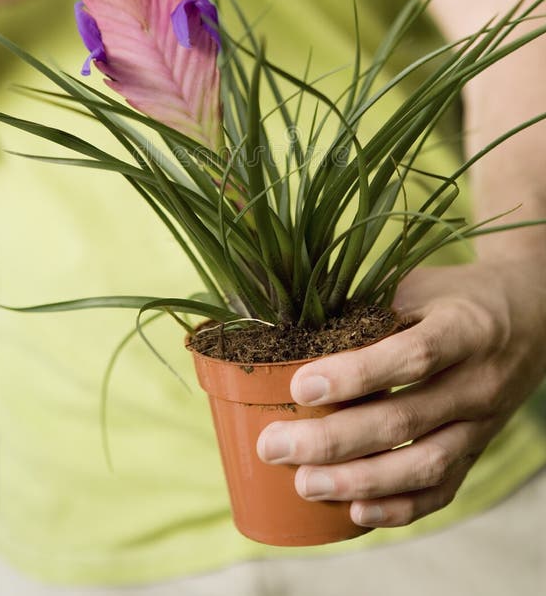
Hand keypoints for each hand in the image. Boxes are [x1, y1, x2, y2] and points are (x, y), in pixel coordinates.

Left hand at [257, 259, 545, 527]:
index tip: (301, 386)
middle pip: (406, 419)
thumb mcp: (418, 284)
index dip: (356, 375)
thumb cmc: (454, 296)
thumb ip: (367, 303)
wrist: (530, 317)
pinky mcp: (477, 449)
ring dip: (360, 480)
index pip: (412, 357)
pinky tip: (355, 511)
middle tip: (275, 445)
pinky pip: (443, 489)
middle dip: (334, 439)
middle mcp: (478, 381)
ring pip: (424, 464)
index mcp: (463, 329)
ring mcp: (481, 423)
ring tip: (304, 482)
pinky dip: (400, 507)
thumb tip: (289, 323)